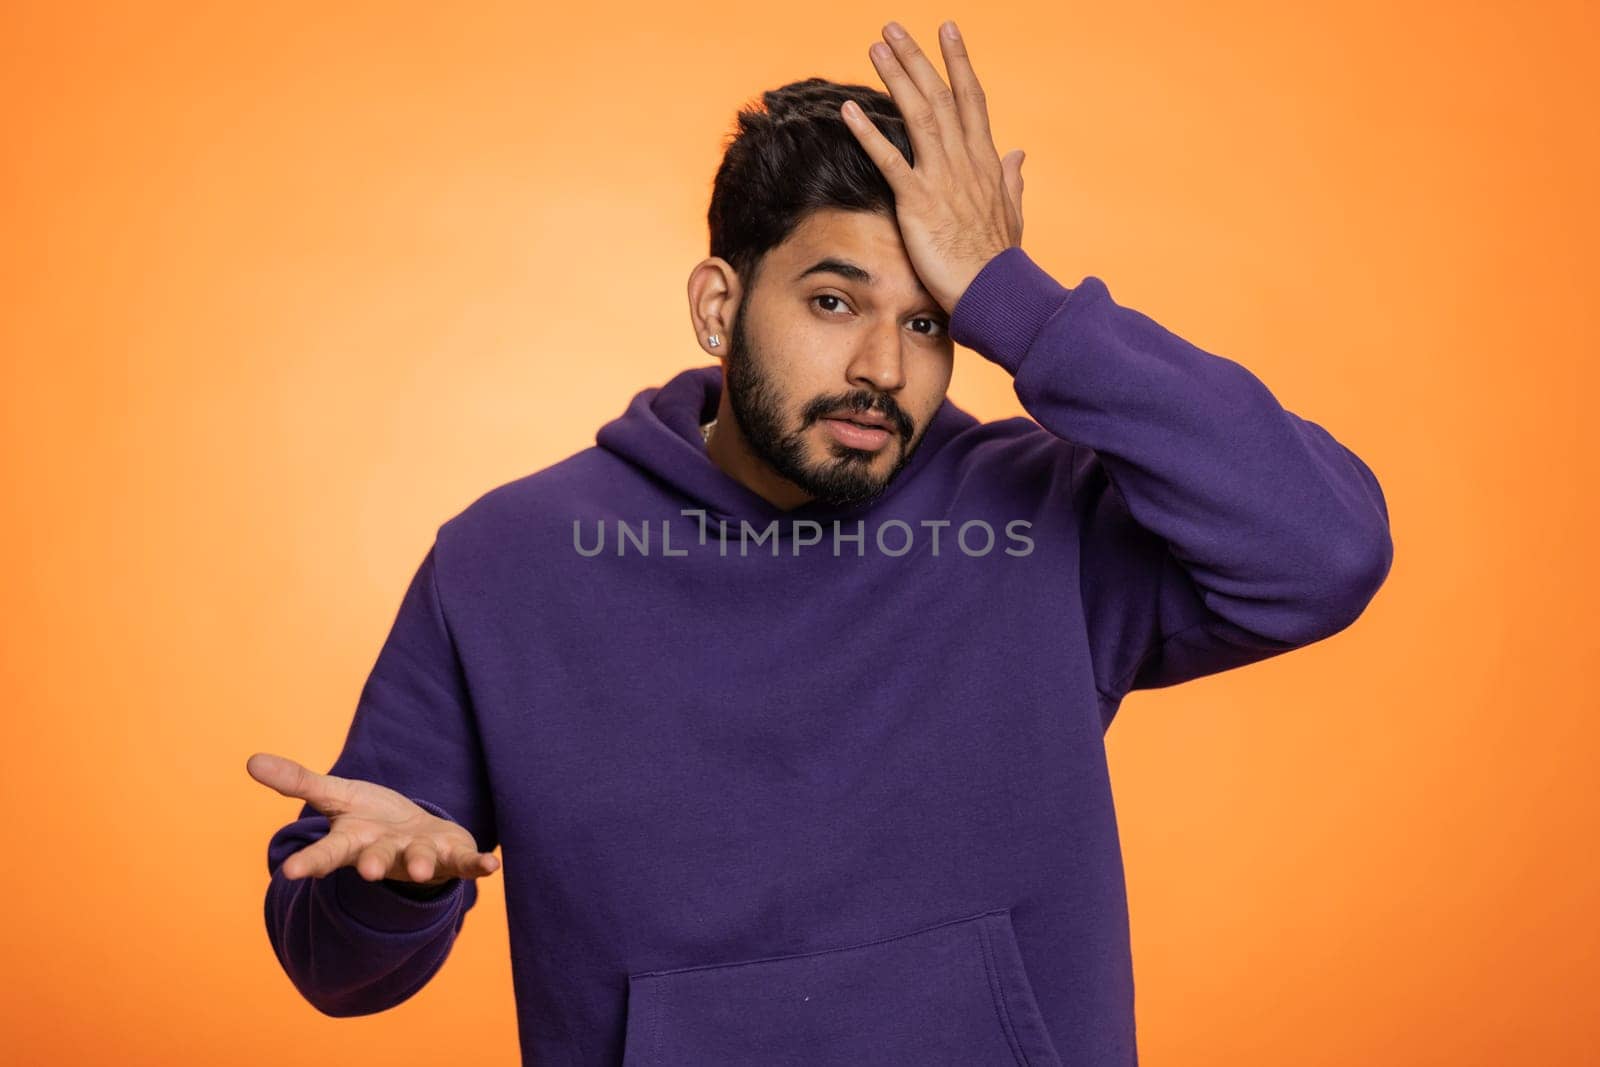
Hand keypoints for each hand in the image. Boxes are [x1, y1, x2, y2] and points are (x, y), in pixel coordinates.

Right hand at [247, 751, 499, 887]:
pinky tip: (493, 867)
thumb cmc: (369, 820)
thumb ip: (298, 781)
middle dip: (370, 865)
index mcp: (353, 841)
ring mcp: (418, 858)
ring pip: (418, 862)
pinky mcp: (451, 857)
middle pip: (373, 860)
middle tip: (365, 872)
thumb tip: (250, 761)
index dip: (309, 862)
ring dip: (422, 865)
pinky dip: (478, 866)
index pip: (326, 853)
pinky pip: (465, 863)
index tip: (289, 873)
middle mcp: (383, 855)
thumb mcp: (335, 797)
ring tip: (423, 871)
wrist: (413, 840)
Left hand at [840, 19, 1024, 315]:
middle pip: (940, 96)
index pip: (972, 100)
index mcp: (986, 162)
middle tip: (893, 27)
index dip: (958, 63)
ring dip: (896, 79)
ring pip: (919, 116)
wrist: (997, 295)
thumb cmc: (1000, 262)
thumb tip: (1020, 152)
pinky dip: (869, 134)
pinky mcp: (919, 203)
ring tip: (875, 48)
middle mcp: (965, 162)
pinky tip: (849, 111)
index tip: (947, 31)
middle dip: (917, 59)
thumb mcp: (1012, 213)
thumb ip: (1012, 179)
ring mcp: (942, 180)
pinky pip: (890, 161)